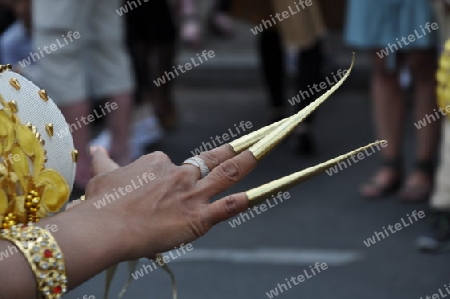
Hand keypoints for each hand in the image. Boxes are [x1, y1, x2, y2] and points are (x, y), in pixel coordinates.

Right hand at [86, 145, 256, 259]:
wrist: (104, 228)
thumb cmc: (102, 203)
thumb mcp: (103, 176)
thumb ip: (102, 161)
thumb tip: (95, 148)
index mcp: (159, 162)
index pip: (178, 165)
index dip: (179, 176)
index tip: (171, 189)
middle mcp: (180, 173)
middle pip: (213, 157)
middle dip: (237, 146)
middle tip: (259, 135)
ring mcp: (191, 194)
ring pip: (228, 173)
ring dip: (250, 159)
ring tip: (266, 148)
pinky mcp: (198, 217)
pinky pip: (228, 207)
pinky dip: (247, 200)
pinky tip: (265, 192)